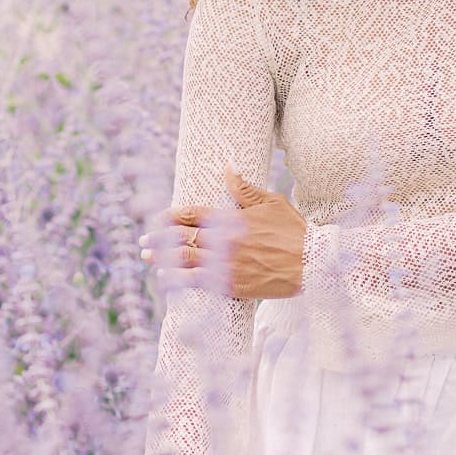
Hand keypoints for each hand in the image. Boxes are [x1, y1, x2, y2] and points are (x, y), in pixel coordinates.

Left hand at [138, 167, 305, 298]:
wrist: (311, 263)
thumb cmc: (294, 231)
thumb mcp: (272, 203)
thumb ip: (245, 190)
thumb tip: (228, 169)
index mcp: (231, 219)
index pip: (192, 215)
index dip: (172, 217)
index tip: (159, 218)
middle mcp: (224, 242)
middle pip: (183, 239)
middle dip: (160, 240)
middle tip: (144, 241)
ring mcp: (226, 265)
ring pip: (186, 261)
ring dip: (164, 259)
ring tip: (150, 258)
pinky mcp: (232, 285)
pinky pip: (200, 282)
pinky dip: (182, 278)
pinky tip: (170, 277)